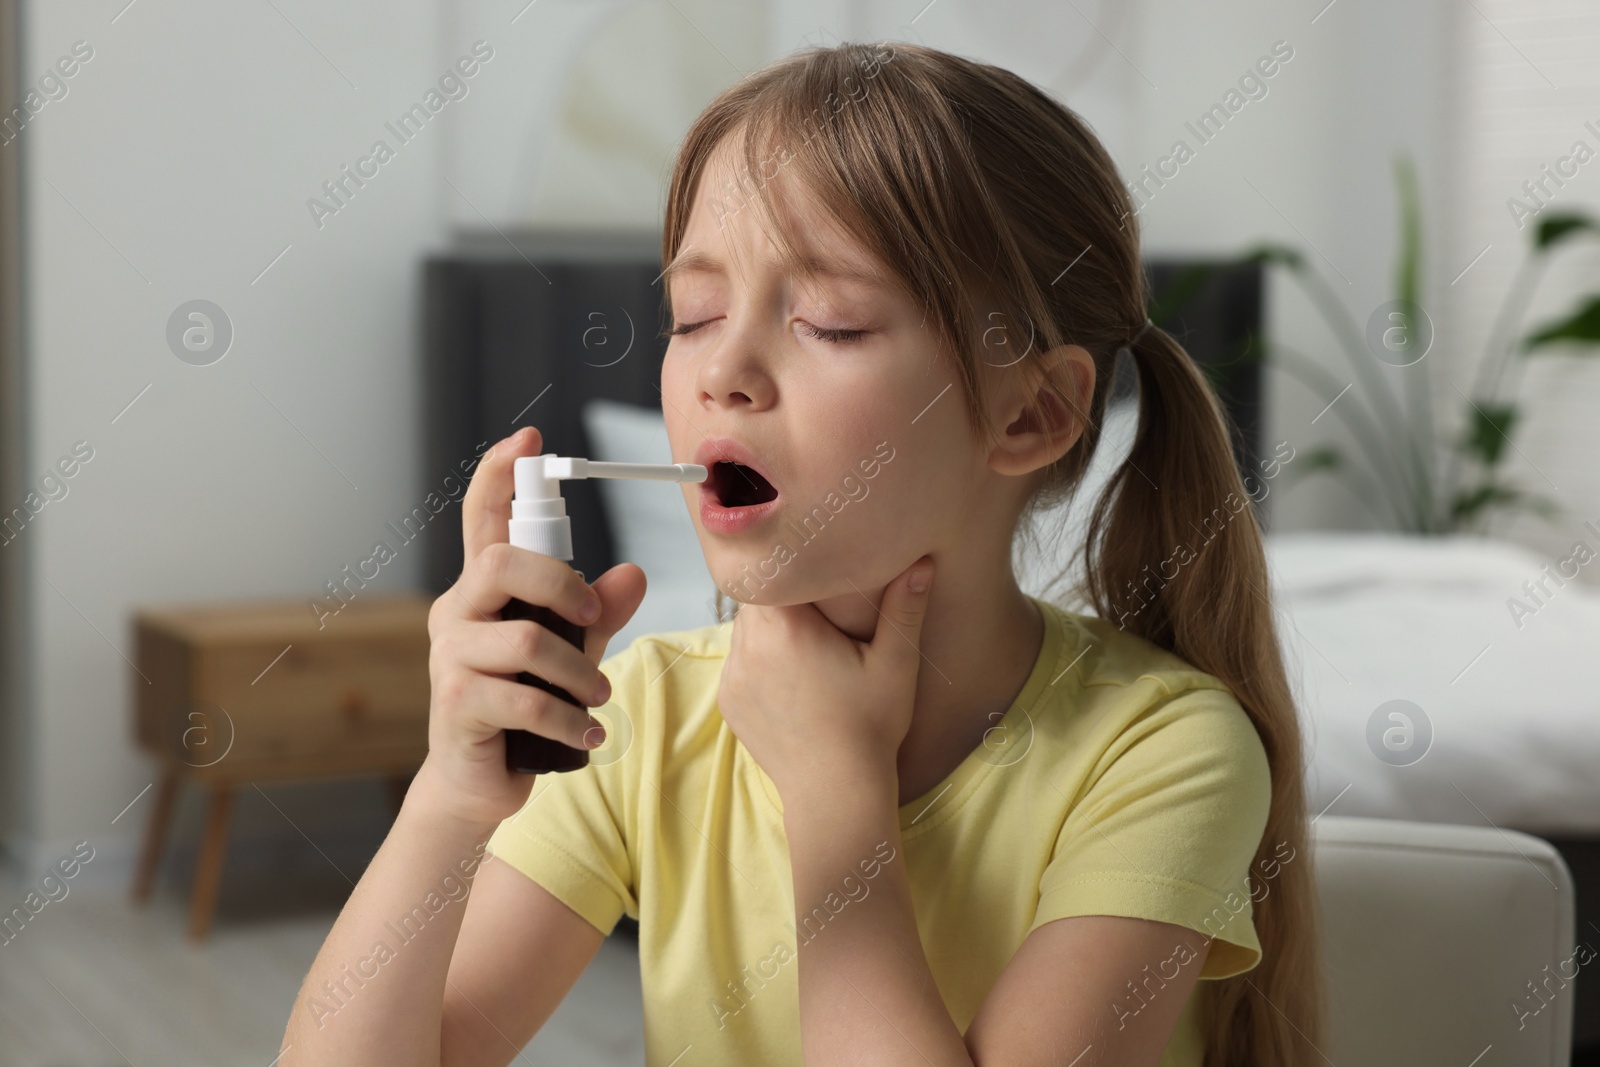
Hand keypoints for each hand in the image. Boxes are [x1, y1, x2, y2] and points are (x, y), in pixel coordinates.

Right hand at [419, 426, 647, 829]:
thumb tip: (635, 573)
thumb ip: (598, 612)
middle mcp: (457, 613)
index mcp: (482, 591)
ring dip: (577, 672)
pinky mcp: (456, 704)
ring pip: (526, 639)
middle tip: (594, 621)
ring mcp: (450, 658)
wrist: (483, 783)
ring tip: (596, 698)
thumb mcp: (573, 651)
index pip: (482, 518)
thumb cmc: (526, 705)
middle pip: (500, 562)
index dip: (500, 475)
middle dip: (560, 584)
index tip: (530, 439)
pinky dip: (568, 718)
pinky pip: (525, 698)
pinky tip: (585, 734)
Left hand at [716, 556, 934, 803]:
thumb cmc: (869, 727)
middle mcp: (748, 646)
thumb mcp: (895, 665)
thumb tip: (923, 561)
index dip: (794, 566)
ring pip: (746, 628)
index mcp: (785, 627)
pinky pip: (739, 661)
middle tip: (819, 605)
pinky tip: (791, 676)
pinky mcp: (728, 700)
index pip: (774, 571)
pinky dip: (759, 659)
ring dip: (770, 627)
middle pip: (757, 597)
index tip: (818, 571)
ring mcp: (733, 675)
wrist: (835, 793)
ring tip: (806, 640)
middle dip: (785, 597)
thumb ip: (905, 609)